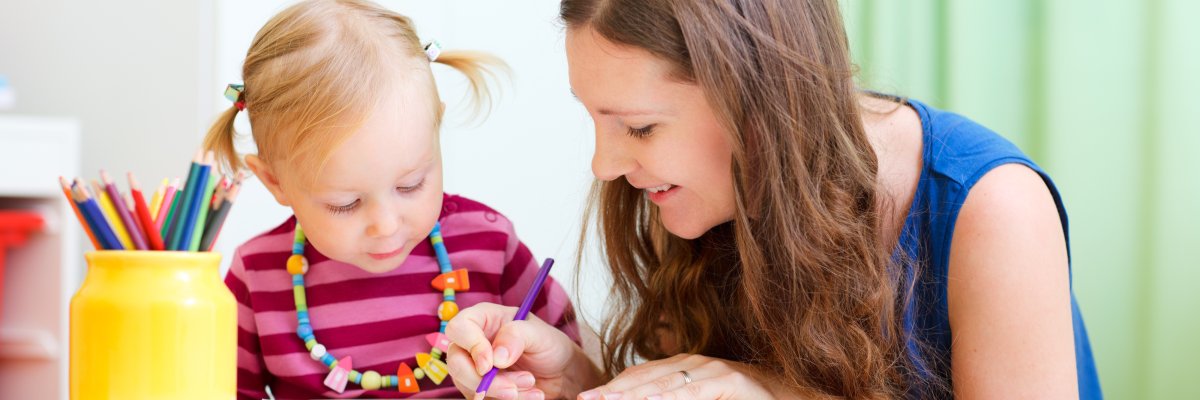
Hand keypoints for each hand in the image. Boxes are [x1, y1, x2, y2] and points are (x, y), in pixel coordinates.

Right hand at [446, 302, 599, 399]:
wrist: (561, 372)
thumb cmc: (549, 344)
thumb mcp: (539, 334)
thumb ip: (516, 336)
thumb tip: (496, 357)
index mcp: (484, 319)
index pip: (459, 328)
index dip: (471, 347)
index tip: (490, 365)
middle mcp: (474, 343)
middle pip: (456, 363)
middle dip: (485, 381)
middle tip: (513, 388)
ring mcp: (475, 367)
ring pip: (468, 386)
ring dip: (500, 392)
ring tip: (531, 384)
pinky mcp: (481, 388)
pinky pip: (483, 398)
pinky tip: (530, 394)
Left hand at [577, 354, 778, 399]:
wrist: (790, 397)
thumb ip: (676, 398)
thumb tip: (644, 399)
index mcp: (682, 368)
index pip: (637, 377)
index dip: (611, 388)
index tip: (585, 399)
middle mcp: (694, 363)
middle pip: (644, 379)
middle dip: (612, 392)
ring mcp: (713, 369)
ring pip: (664, 385)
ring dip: (633, 395)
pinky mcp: (731, 380)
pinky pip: (696, 392)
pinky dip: (671, 397)